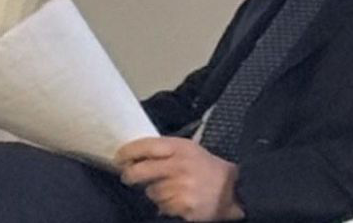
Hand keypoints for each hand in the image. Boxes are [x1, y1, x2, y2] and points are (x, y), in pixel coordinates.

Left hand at [116, 137, 243, 221]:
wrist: (234, 189)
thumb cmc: (207, 167)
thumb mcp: (188, 150)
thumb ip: (164, 150)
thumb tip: (135, 155)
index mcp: (179, 148)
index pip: (145, 146)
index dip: (128, 152)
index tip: (118, 157)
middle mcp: (179, 166)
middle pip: (141, 171)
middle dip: (130, 175)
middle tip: (128, 177)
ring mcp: (182, 187)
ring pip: (151, 192)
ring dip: (154, 192)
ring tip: (169, 189)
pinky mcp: (185, 205)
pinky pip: (163, 207)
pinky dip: (166, 205)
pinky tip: (178, 200)